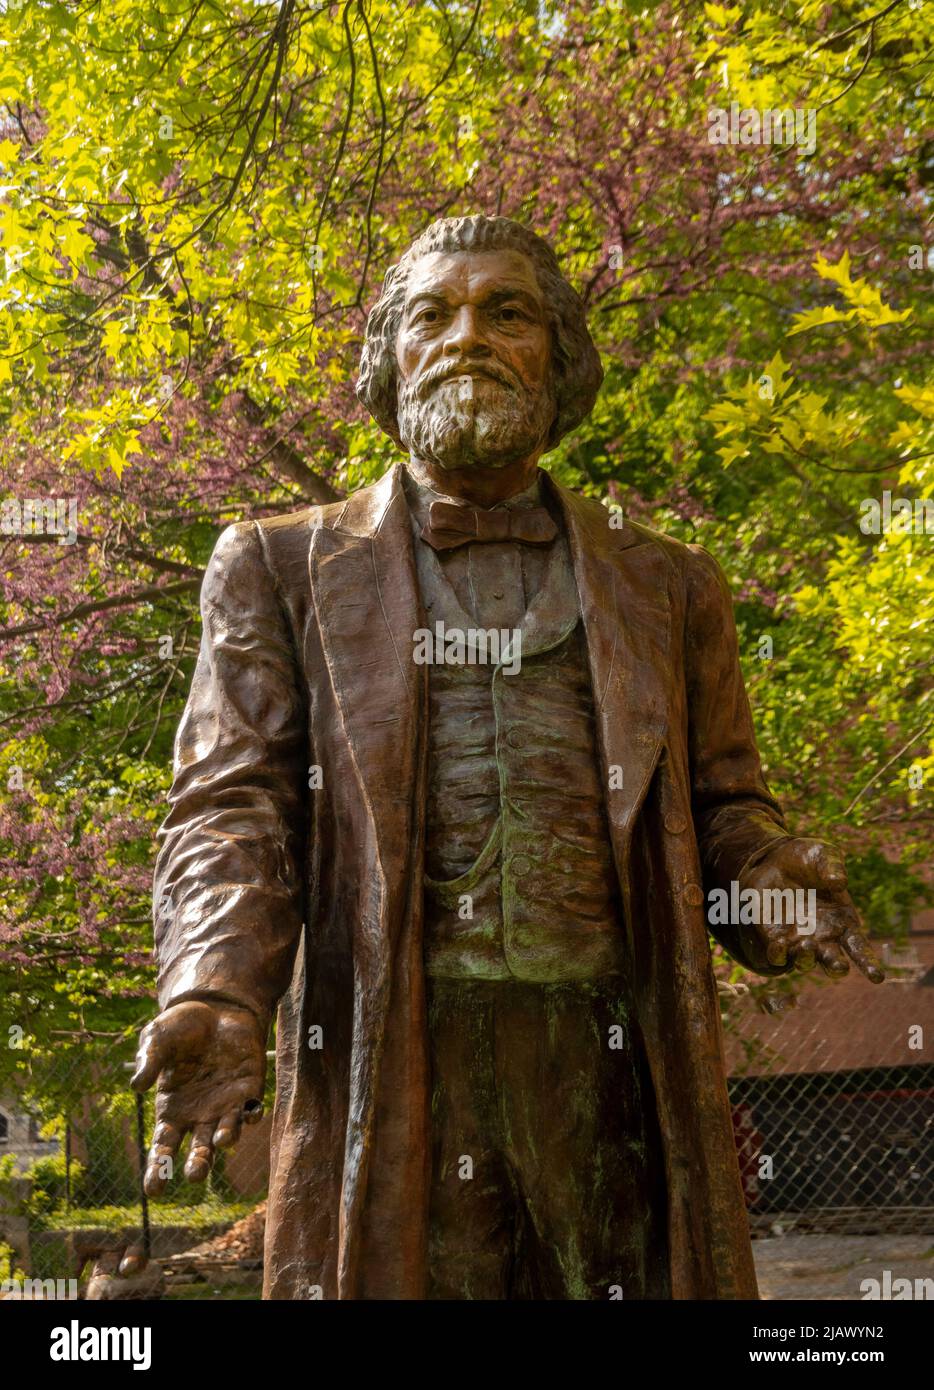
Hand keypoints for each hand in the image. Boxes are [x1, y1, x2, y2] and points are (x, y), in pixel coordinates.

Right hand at [130, 1000, 266, 1196]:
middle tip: (194, 1175)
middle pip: (198, 1150)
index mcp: (172, 1110)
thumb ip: (149, 1062)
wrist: (217, 1007)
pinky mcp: (249, 1088)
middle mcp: (199, 1115)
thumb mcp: (157, 1038)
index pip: (163, 1147)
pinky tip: (250, 1113)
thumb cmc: (181, 1027)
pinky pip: (251, 1109)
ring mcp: (225, 1104)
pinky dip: (252, 1114)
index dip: (158, 1168)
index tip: (153, 1190)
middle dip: (197, 1164)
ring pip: (227, 1133)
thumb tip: (136, 1087)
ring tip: (221, 1140)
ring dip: (226, 1139)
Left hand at [741, 838, 883, 981]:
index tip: (877, 977)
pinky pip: (777, 956)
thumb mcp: (823, 854)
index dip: (869, 963)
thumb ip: (833, 866)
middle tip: (839, 965)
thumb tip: (839, 882)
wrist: (773, 860)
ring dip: (806, 959)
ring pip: (805, 963)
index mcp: (844, 922)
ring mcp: (798, 941)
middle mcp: (824, 938)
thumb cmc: (806, 859)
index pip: (860, 949)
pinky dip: (779, 955)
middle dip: (837, 968)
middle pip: (834, 964)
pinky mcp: (775, 939)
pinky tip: (780, 944)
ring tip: (806, 944)